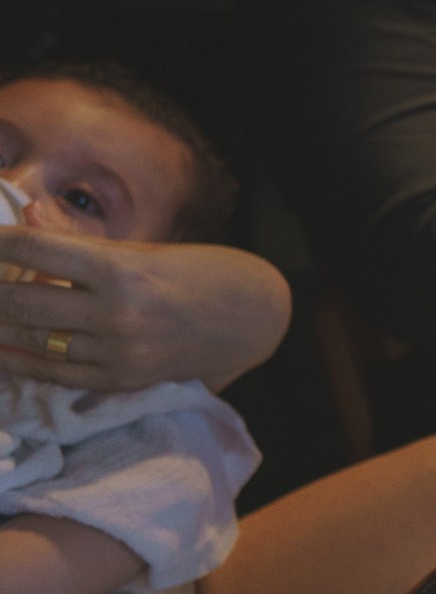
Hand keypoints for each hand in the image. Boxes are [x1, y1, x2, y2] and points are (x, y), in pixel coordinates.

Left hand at [0, 232, 288, 392]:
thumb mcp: (143, 250)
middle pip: (21, 302)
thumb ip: (80, 241)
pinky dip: (20, 360)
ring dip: (0, 325)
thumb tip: (27, 215)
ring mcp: (117, 351)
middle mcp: (116, 312)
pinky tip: (2, 348)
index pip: (37, 251)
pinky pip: (54, 373)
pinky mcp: (120, 378)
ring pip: (33, 339)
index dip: (0, 243)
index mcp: (122, 269)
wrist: (251, 319)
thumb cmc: (200, 273)